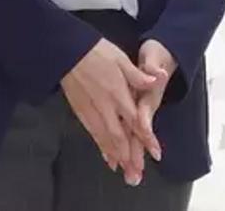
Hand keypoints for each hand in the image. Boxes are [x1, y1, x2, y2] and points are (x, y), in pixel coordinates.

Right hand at [59, 38, 166, 186]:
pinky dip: (102, 147)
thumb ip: (138, 75)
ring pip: (106, 139)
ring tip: (125, 173)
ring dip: (116, 157)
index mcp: (118, 93)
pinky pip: (93, 134)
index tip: (156, 154)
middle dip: (130, 158)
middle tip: (137, 175)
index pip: (136, 121)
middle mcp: (105, 106)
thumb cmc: (96, 51)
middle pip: (120, 137)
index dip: (146, 139)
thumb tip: (157, 80)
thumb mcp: (121, 58)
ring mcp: (91, 110)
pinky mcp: (80, 111)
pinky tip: (108, 158)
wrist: (67, 50)